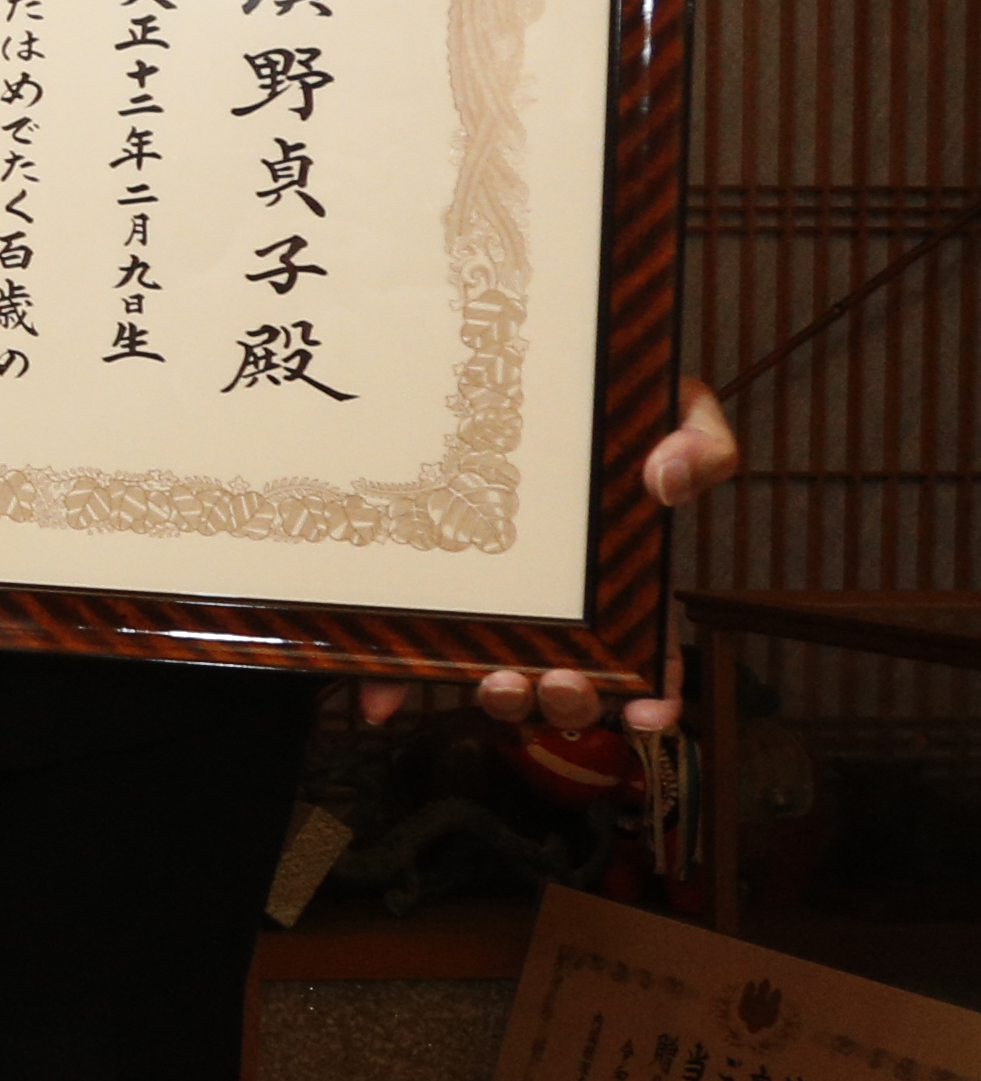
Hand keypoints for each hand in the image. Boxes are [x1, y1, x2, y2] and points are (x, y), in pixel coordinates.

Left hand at [360, 378, 740, 738]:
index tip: (649, 713)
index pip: (653, 653)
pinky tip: (381, 697)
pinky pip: (410, 645)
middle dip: (567, 702)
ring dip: (499, 698)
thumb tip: (669, 481)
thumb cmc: (605, 400)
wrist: (507, 368)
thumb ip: (700, 441)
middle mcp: (558, 603)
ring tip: (498, 682)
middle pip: (571, 679)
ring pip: (498, 677)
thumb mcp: (672, 407)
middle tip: (560, 683)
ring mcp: (490, 601)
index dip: (656, 693)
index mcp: (619, 576)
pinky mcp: (425, 590)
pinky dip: (395, 679)